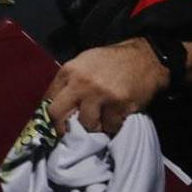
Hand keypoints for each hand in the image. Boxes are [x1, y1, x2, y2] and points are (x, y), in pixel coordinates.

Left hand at [45, 37, 167, 135]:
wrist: (143, 59)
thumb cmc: (110, 61)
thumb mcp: (82, 63)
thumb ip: (69, 81)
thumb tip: (57, 103)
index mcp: (69, 71)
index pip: (49, 97)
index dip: (50, 113)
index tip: (55, 122)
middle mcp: (80, 83)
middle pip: (57, 113)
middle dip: (61, 126)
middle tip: (68, 132)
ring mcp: (100, 95)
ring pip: (86, 124)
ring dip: (93, 125)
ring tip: (100, 119)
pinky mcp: (119, 106)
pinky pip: (110, 126)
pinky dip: (112, 125)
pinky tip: (115, 116)